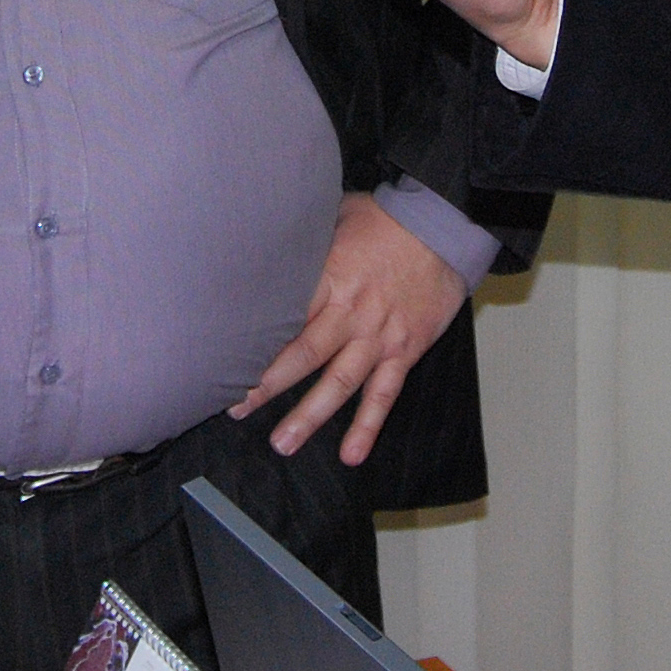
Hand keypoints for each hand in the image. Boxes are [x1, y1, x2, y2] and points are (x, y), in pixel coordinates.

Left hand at [234, 193, 469, 464]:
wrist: (444, 229)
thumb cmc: (386, 219)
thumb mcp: (336, 216)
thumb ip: (305, 242)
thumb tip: (265, 244)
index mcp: (330, 275)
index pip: (285, 316)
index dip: (255, 342)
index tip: (225, 364)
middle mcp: (352, 311)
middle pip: (304, 355)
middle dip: (268, 386)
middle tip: (236, 410)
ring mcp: (378, 335)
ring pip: (340, 382)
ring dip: (311, 415)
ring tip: (284, 443)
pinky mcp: (404, 350)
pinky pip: (384, 394)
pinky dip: (368, 426)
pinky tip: (352, 453)